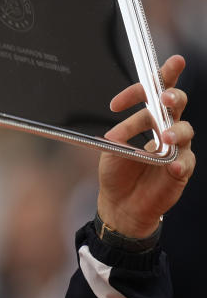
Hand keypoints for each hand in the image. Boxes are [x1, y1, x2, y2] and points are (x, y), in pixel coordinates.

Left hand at [97, 54, 195, 237]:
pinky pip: (186, 162)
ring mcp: (176, 148)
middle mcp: (165, 129)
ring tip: (164, 137)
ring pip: (184, 130)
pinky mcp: (181, 170)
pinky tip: (172, 166)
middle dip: (173, 94)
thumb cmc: (118, 173)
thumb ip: (117, 139)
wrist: (121, 204)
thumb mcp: (111, 151)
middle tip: (165, 96)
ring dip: (175, 131)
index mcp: (148, 120)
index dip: (136, 93)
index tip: (114, 105)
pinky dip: (179, 163)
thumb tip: (117, 134)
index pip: (150, 96)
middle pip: (176, 104)